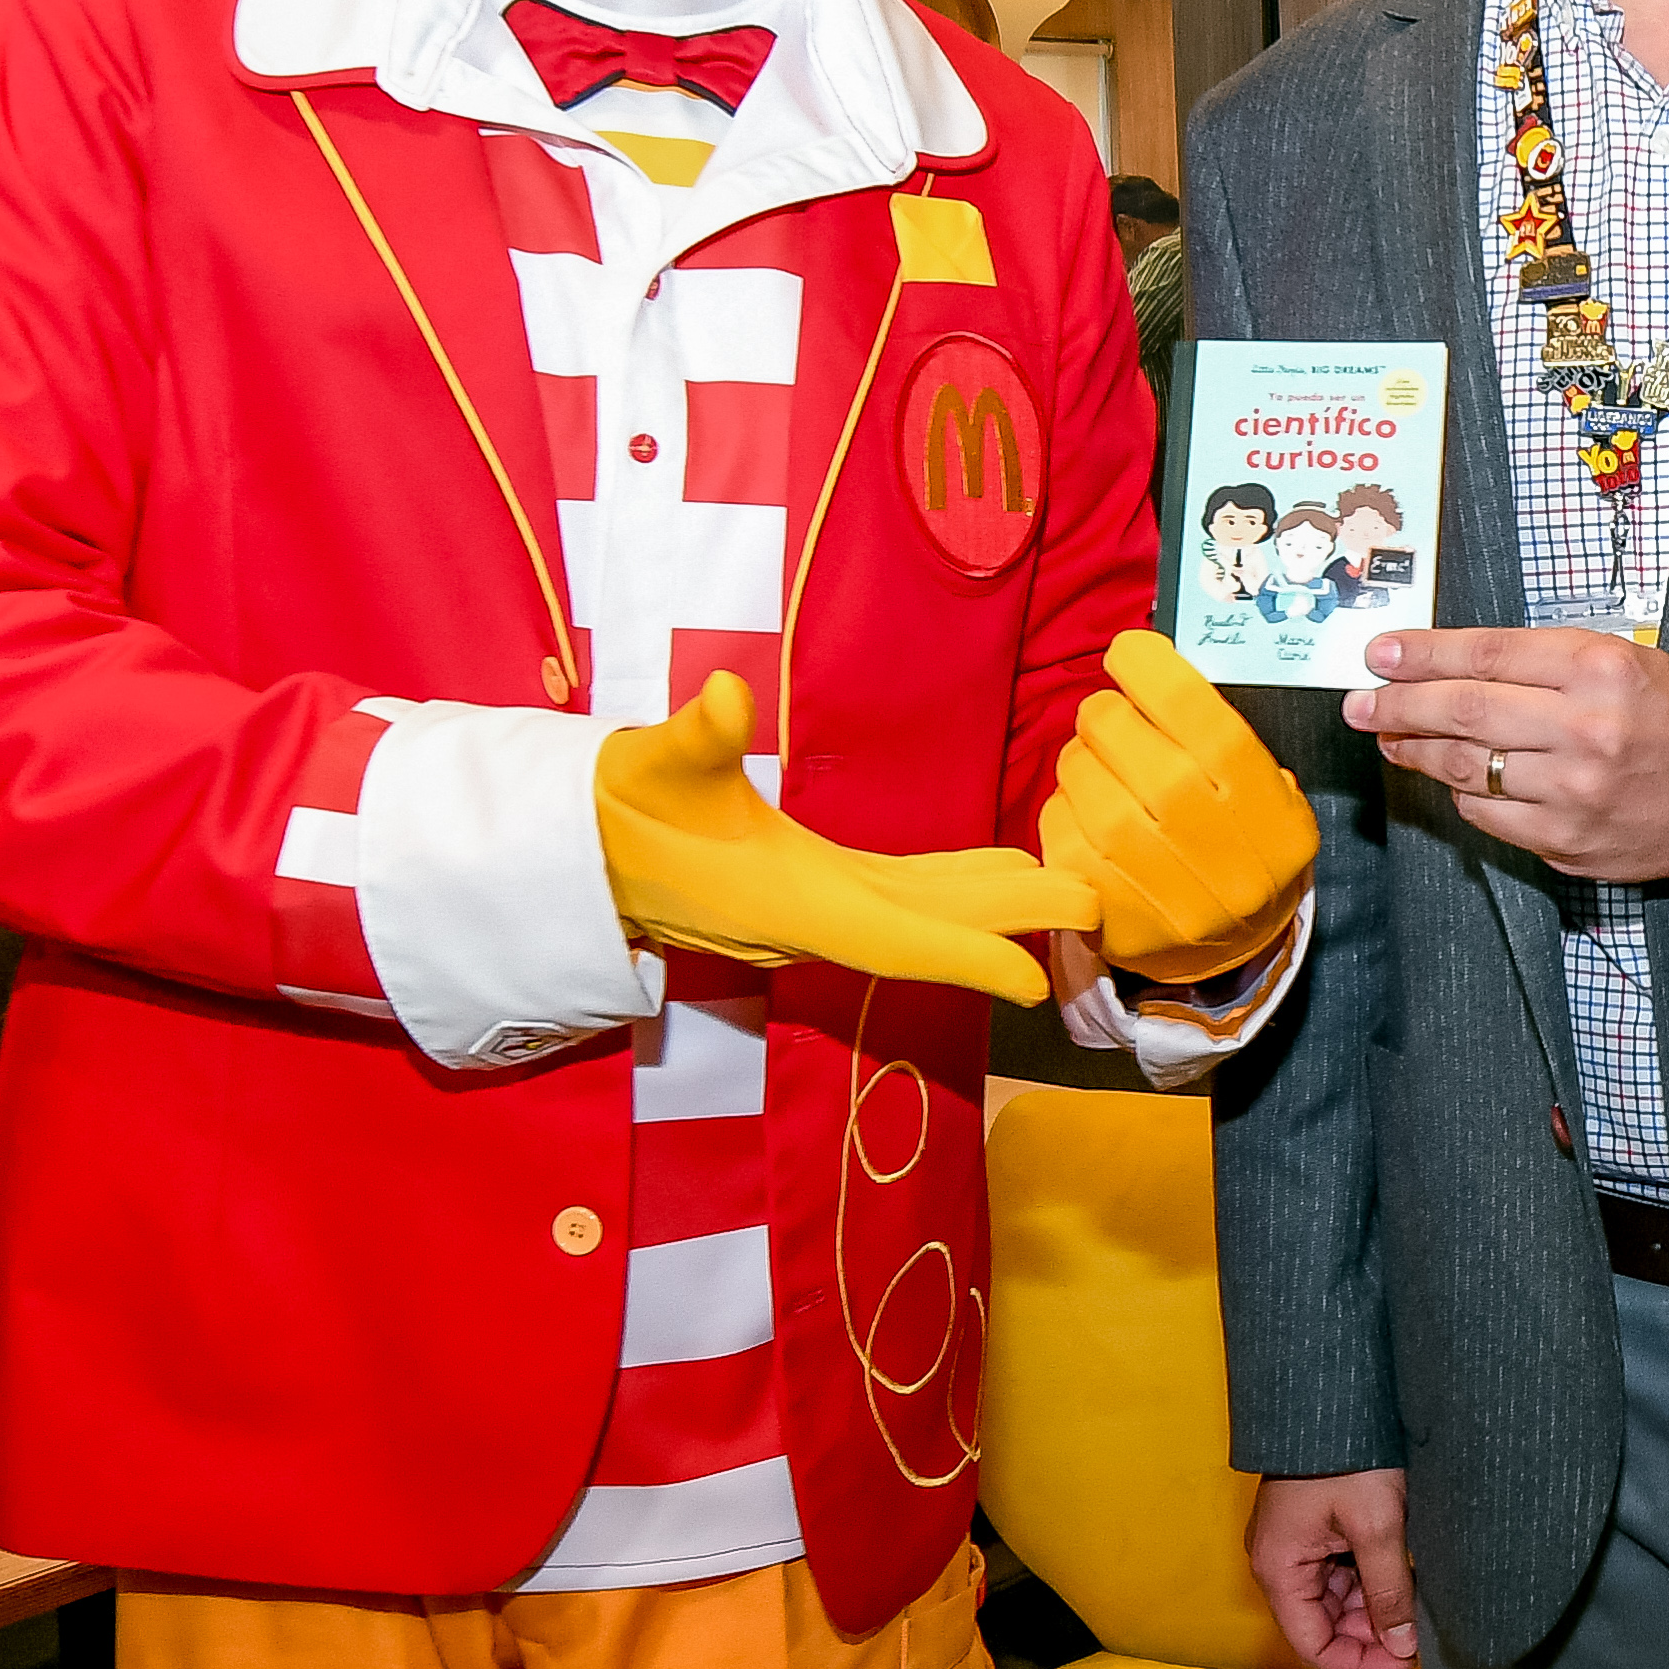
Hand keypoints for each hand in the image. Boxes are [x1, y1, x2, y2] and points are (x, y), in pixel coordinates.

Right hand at [596, 672, 1091, 1005]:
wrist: (572, 849)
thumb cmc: (614, 806)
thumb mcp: (647, 762)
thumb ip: (689, 734)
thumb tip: (722, 694)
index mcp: (786, 899)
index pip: (893, 936)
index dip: (965, 956)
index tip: (1035, 975)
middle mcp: (811, 918)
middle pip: (927, 929)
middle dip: (1011, 925)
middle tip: (1097, 909)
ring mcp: (813, 910)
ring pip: (918, 916)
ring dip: (992, 910)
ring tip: (1069, 892)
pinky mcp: (810, 890)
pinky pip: (898, 900)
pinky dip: (952, 892)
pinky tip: (999, 872)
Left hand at [1044, 630, 1318, 982]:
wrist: (1240, 948)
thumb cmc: (1246, 844)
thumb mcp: (1267, 789)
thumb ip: (1221, 734)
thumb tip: (1153, 672)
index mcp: (1263, 804)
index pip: (1196, 714)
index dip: (1150, 668)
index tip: (1130, 652)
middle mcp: (1216, 847)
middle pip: (1127, 741)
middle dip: (1105, 713)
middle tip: (1109, 717)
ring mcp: (1160, 889)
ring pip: (1085, 784)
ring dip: (1080, 758)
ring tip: (1097, 763)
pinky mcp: (1111, 916)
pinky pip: (1061, 834)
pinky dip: (1063, 808)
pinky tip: (1084, 809)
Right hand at [1249, 1467, 1418, 1668]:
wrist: (1338, 1392)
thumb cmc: (1347, 1455)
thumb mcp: (1376, 1526)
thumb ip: (1389, 1590)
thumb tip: (1403, 1644)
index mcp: (1280, 1569)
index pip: (1314, 1645)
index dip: (1360, 1661)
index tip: (1405, 1658)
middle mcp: (1280, 1562)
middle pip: (1325, 1622)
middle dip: (1372, 1631)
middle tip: (1421, 1627)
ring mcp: (1297, 1542)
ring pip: (1337, 1596)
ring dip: (1375, 1602)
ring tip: (1418, 1597)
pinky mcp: (1314, 1525)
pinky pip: (1340, 1567)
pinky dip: (1371, 1576)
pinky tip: (1405, 1570)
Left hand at [1345, 626, 1668, 884]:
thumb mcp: (1622, 659)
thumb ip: (1542, 661)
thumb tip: (1449, 664)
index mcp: (1600, 670)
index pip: (1487, 655)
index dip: (1423, 654)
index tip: (1380, 653)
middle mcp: (1586, 731)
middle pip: (1465, 712)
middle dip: (1398, 705)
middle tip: (1359, 703)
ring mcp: (1576, 794)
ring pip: (1467, 770)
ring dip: (1416, 752)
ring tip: (1389, 737)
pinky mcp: (1570, 844)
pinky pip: (1490, 817)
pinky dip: (1463, 794)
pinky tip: (1452, 778)